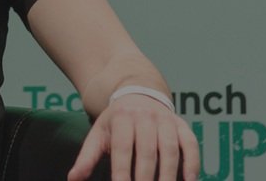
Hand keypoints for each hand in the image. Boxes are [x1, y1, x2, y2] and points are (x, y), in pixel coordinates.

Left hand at [67, 93, 198, 180]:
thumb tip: (73, 179)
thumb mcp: (98, 133)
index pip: (122, 149)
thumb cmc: (116, 122)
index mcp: (122, 118)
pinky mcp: (182, 125)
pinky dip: (193, 163)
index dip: (122, 171)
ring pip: (170, 149)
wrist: (138, 92)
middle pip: (147, 152)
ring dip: (169, 175)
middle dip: (145, 178)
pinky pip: (191, 144)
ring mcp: (166, 120)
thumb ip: (87, 157)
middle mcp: (146, 117)